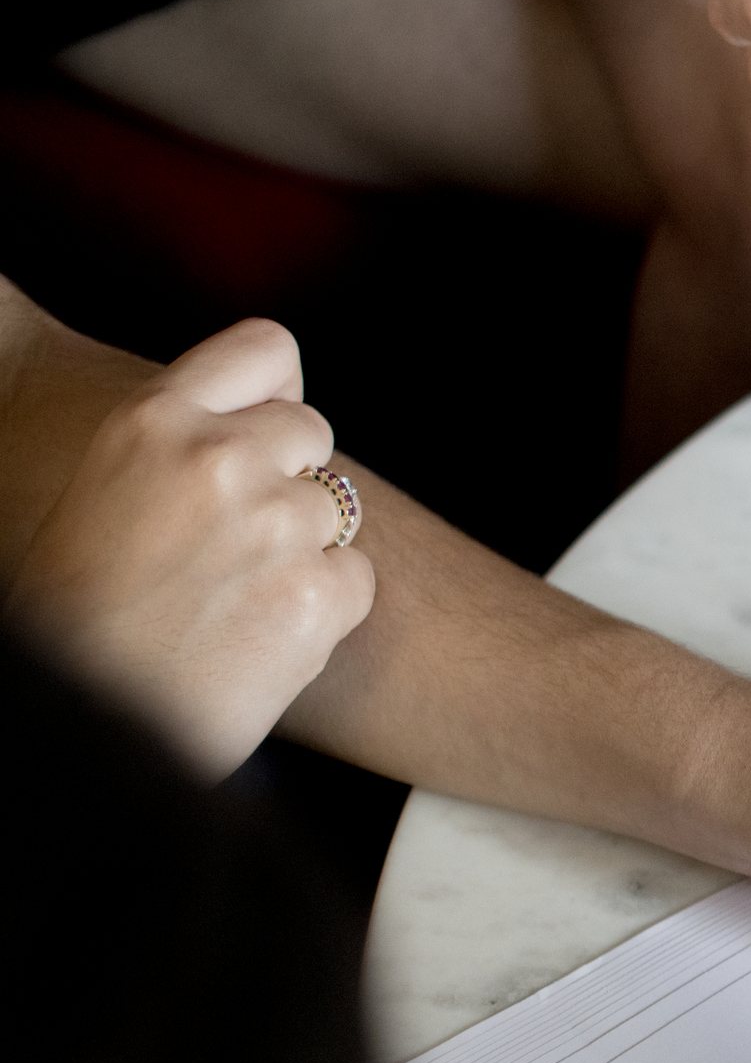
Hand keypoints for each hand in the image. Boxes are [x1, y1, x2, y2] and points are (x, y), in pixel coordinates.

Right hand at [4, 320, 371, 777]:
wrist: (84, 714)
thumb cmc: (83, 610)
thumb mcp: (107, 489)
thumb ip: (180, 448)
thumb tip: (266, 423)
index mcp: (152, 419)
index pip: (268, 347)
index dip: (277, 391)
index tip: (265, 427)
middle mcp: (220, 458)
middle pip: (313, 433)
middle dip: (291, 478)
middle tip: (236, 540)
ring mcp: (276, 525)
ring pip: (336, 512)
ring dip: (303, 549)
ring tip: (232, 597)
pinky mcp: (317, 594)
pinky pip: (355, 579)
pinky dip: (323, 608)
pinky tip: (260, 635)